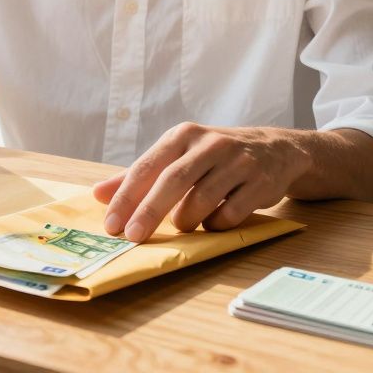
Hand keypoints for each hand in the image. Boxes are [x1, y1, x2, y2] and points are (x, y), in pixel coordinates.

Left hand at [94, 123, 311, 241]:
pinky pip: (230, 214)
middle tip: (132, 237)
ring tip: (182, 225)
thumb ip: (138, 175)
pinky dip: (215, 224)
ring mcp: (238, 162)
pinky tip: (213, 221)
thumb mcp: (176, 155)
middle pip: (173, 181)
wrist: (275, 149)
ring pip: (201, 200)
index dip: (126, 197)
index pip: (146, 166)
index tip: (111, 224)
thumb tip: (98, 194)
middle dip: (149, 212)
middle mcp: (209, 144)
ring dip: (186, 221)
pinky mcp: (260, 182)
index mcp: (182, 135)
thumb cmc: (212, 157)